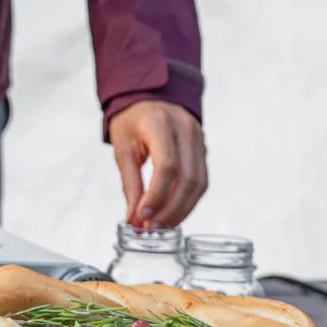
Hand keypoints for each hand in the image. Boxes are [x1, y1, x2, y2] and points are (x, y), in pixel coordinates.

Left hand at [109, 100, 207, 229]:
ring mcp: (198, 138)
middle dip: (170, 209)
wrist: (150, 99)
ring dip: (182, 209)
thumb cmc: (133, 121)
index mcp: (160, 124)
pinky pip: (202, 180)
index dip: (156, 196)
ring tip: (162, 224)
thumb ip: (130, 183)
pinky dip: (188, 200)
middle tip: (152, 227)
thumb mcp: (123, 148)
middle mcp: (185, 129)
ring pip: (199, 182)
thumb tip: (133, 217)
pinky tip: (174, 212)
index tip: (142, 216)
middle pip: (188, 178)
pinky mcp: (203, 149)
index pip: (167, 166)